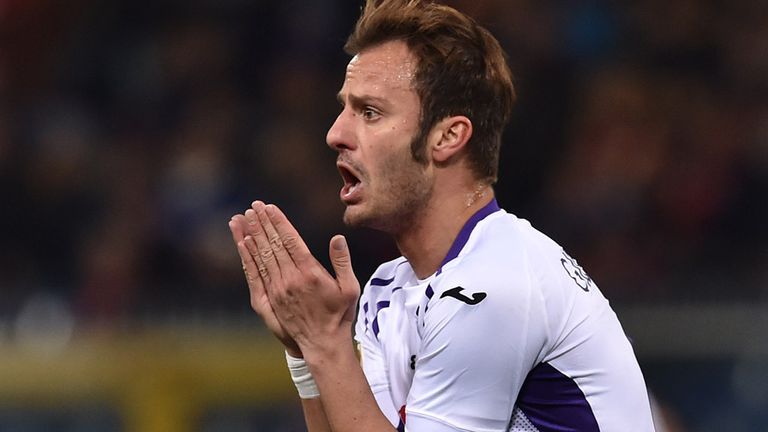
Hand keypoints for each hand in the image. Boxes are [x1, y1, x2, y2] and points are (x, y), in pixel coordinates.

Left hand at [241, 201, 359, 355]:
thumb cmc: (339, 314)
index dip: (278, 222)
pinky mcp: (270, 299)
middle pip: (273, 244)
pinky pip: (256, 273)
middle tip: (254, 206)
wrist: (323, 344)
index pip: (290, 240)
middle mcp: (291, 279)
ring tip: (244, 217)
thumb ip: (342, 262)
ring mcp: (278, 290)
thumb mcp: (350, 288)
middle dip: (262, 223)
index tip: (269, 207)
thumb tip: (337, 238)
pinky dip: (249, 256)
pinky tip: (244, 243)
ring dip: (252, 235)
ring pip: (262, 256)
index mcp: (310, 273)